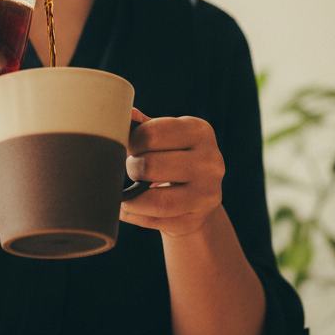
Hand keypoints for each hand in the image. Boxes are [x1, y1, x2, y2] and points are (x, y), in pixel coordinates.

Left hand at [120, 108, 224, 237]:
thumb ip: (145, 125)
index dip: (132, 141)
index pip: (153, 133)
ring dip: (131, 199)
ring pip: (158, 201)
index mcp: (200, 131)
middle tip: (130, 169)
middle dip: (132, 168)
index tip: (129, 146)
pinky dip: (134, 216)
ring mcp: (207, 193)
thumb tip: (126, 112)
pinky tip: (128, 208)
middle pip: (152, 166)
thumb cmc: (173, 157)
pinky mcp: (197, 219)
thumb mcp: (166, 136)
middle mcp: (211, 161)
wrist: (197, 196)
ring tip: (124, 193)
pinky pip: (157, 222)